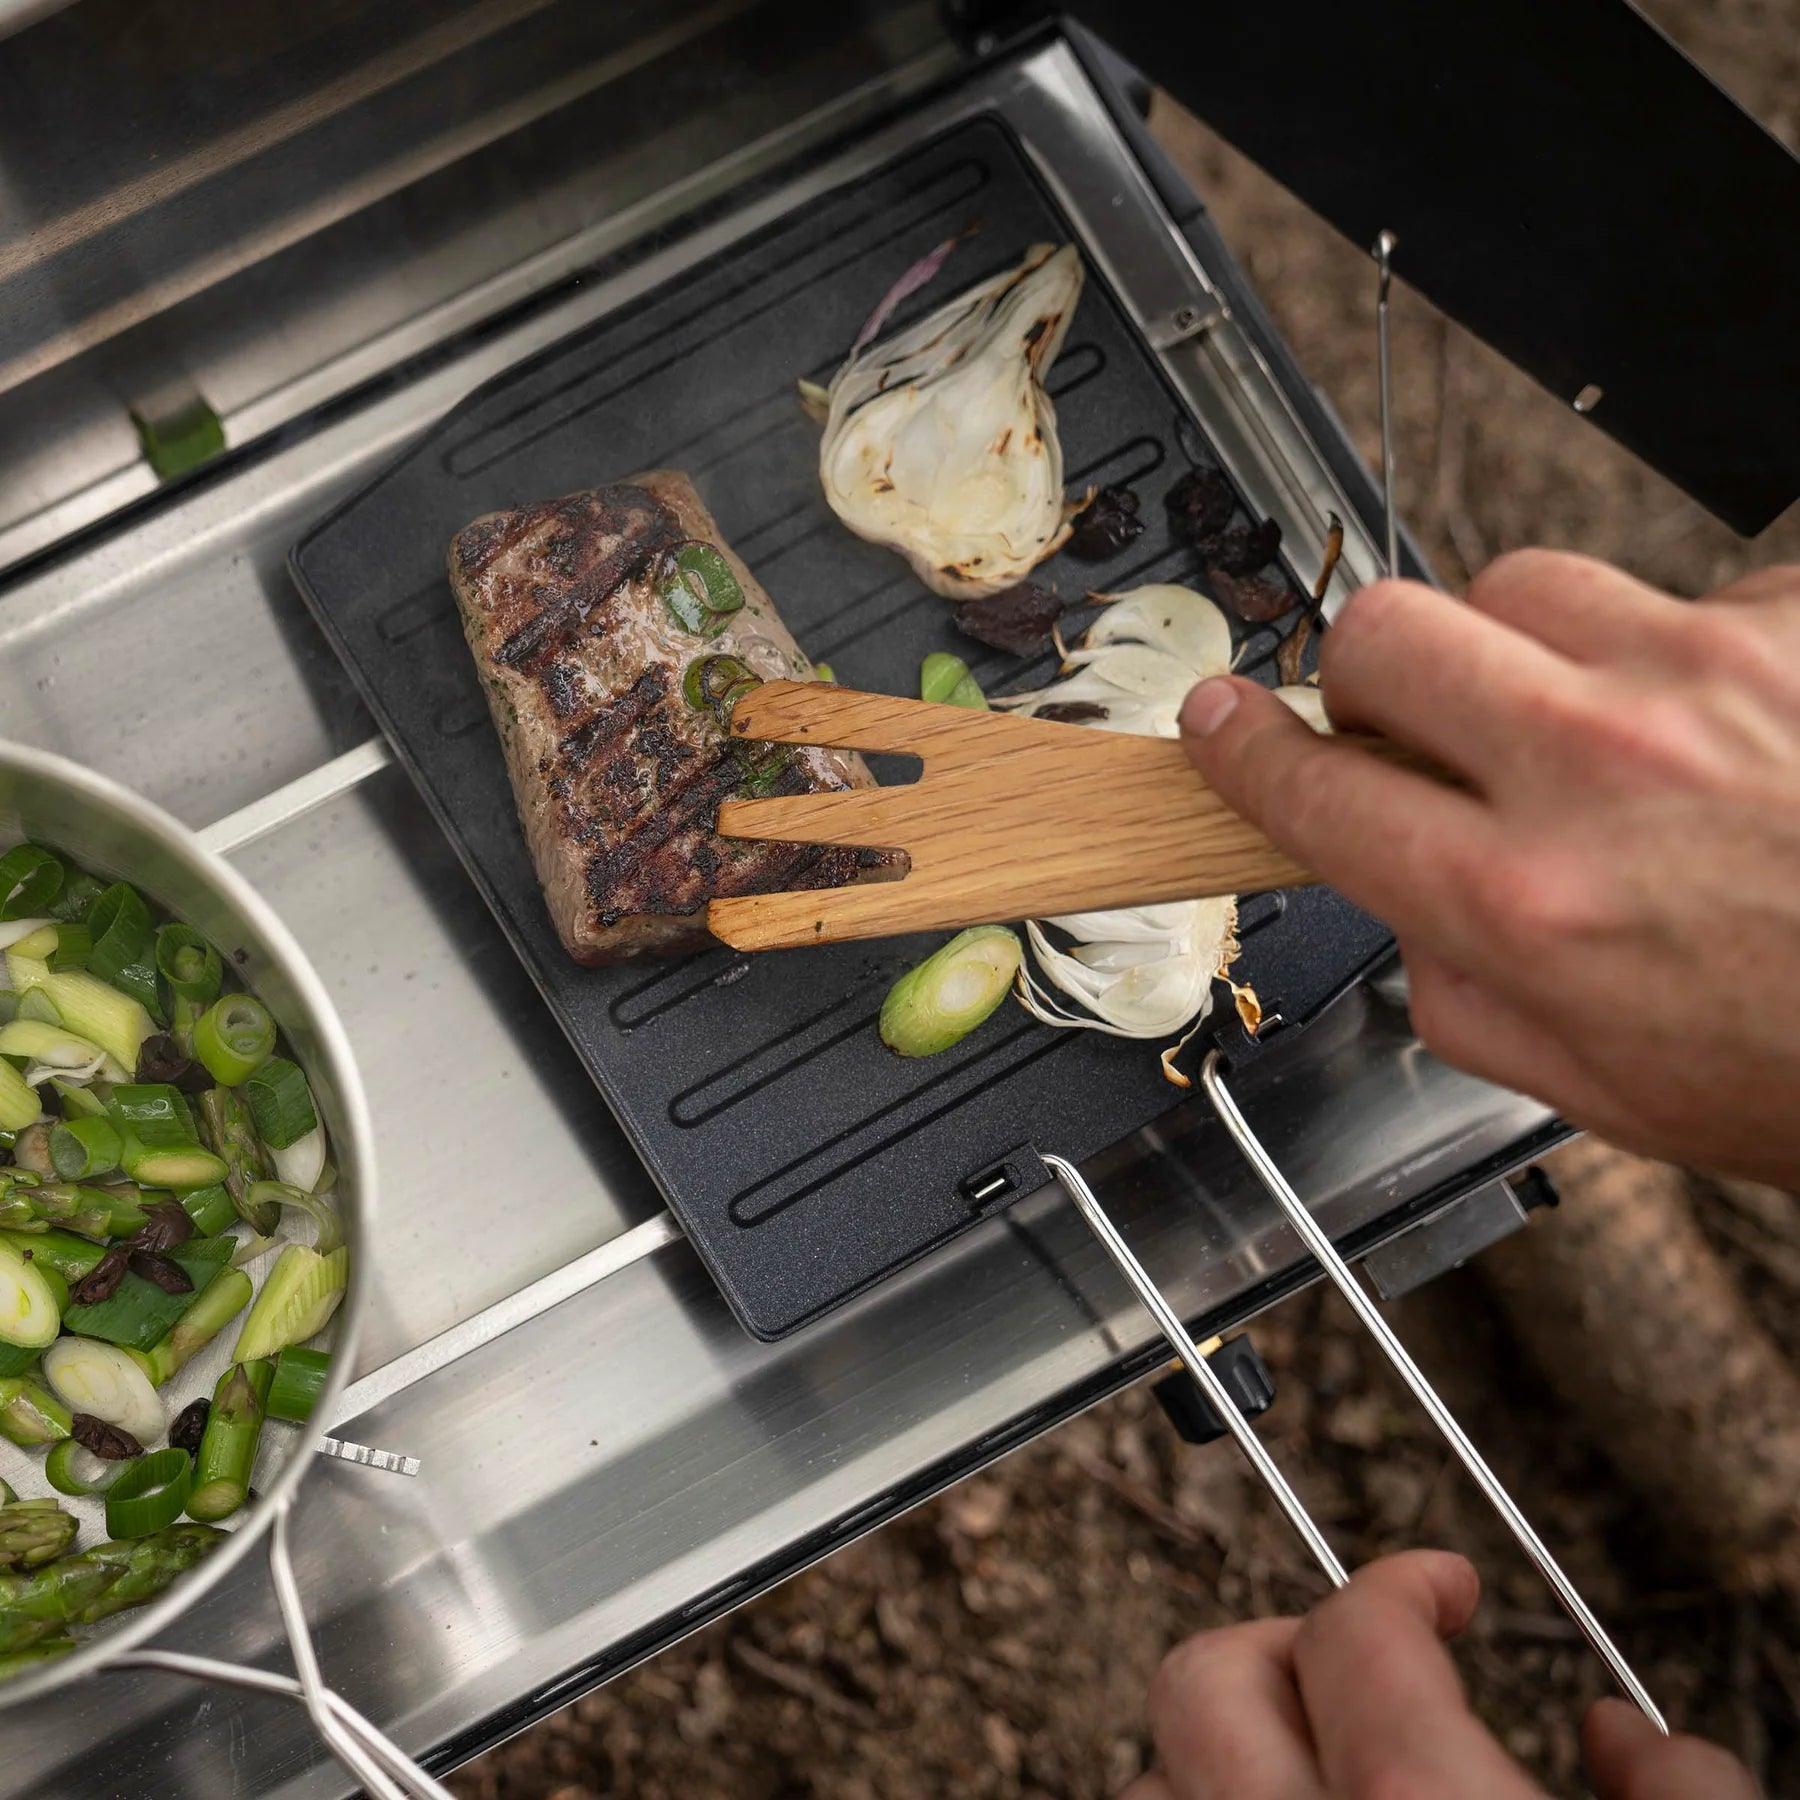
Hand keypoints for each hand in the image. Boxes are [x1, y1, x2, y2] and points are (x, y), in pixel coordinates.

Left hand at [1120, 1551, 1759, 1798]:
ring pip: (1148, 1783)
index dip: (1404, 1582)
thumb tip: (1627, 1736)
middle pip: (1202, 1684)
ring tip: (1306, 1767)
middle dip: (1277, 1640)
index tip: (1439, 1585)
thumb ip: (1685, 1794)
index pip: (1358, 1631)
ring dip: (1215, 1756)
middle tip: (1353, 1657)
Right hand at [1178, 552, 1799, 1185]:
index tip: (1221, 721)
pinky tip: (1733, 731)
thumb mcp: (1601, 1086)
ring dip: (1523, 650)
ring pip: (1523, 582)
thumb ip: (1460, 991)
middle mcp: (1602, 766)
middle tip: (1408, 718)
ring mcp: (1711, 671)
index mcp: (1527, 901)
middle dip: (1369, 672)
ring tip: (1594, 726)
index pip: (1316, 786)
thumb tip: (1402, 902)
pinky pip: (1687, 593)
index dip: (1243, 749)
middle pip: (1387, 629)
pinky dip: (1682, 655)